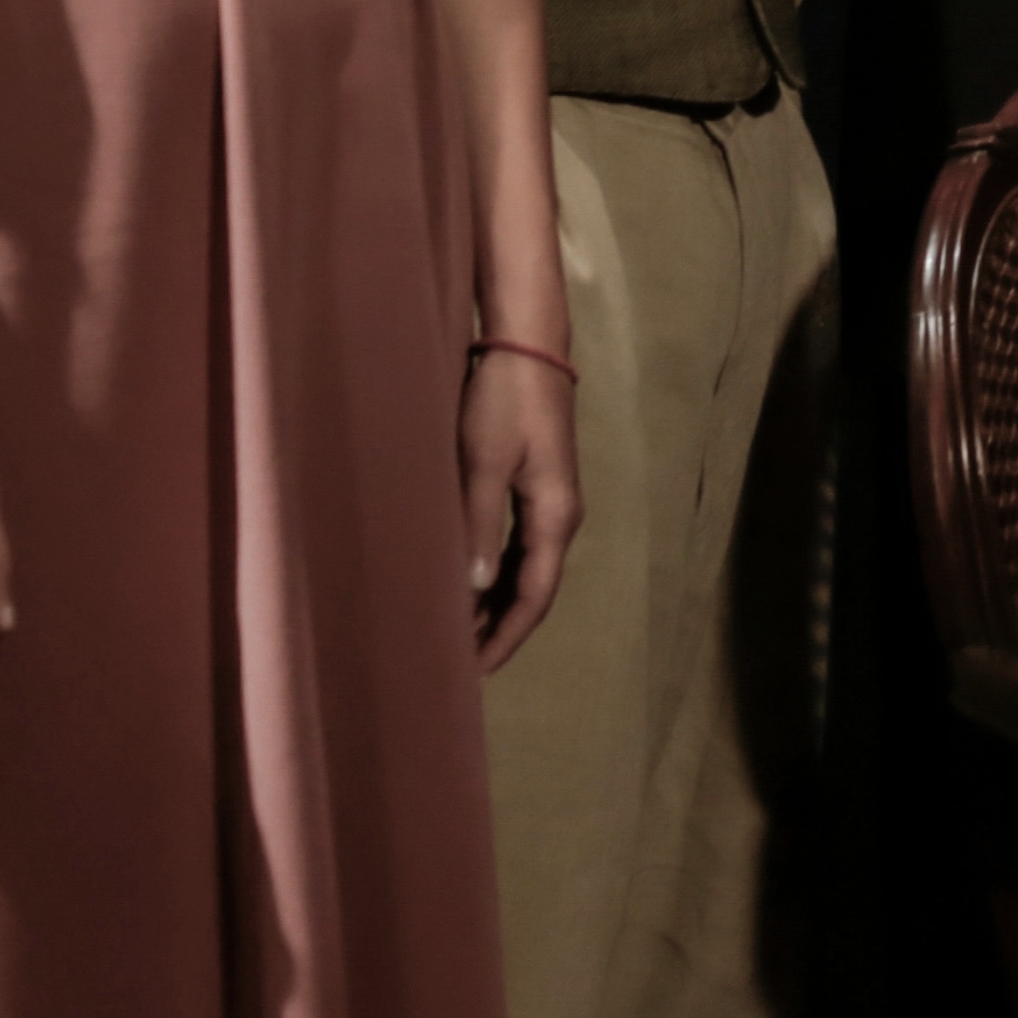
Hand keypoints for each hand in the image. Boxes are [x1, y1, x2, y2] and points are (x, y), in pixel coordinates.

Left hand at [462, 348, 582, 669]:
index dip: (505, 637)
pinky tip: (468, 583)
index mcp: (554, 516)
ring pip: (525, 571)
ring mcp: (552, 502)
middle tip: (458, 665)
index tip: (474, 672)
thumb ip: (479, 525)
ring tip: (458, 634)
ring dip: (496, 604)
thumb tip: (475, 589)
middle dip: (500, 629)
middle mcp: (560, 517)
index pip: (534, 597)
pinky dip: (495, 575)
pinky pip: (519, 548)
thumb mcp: (484, 462)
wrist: (528, 345)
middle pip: (534, 590)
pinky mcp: (538, 487)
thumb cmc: (504, 400)